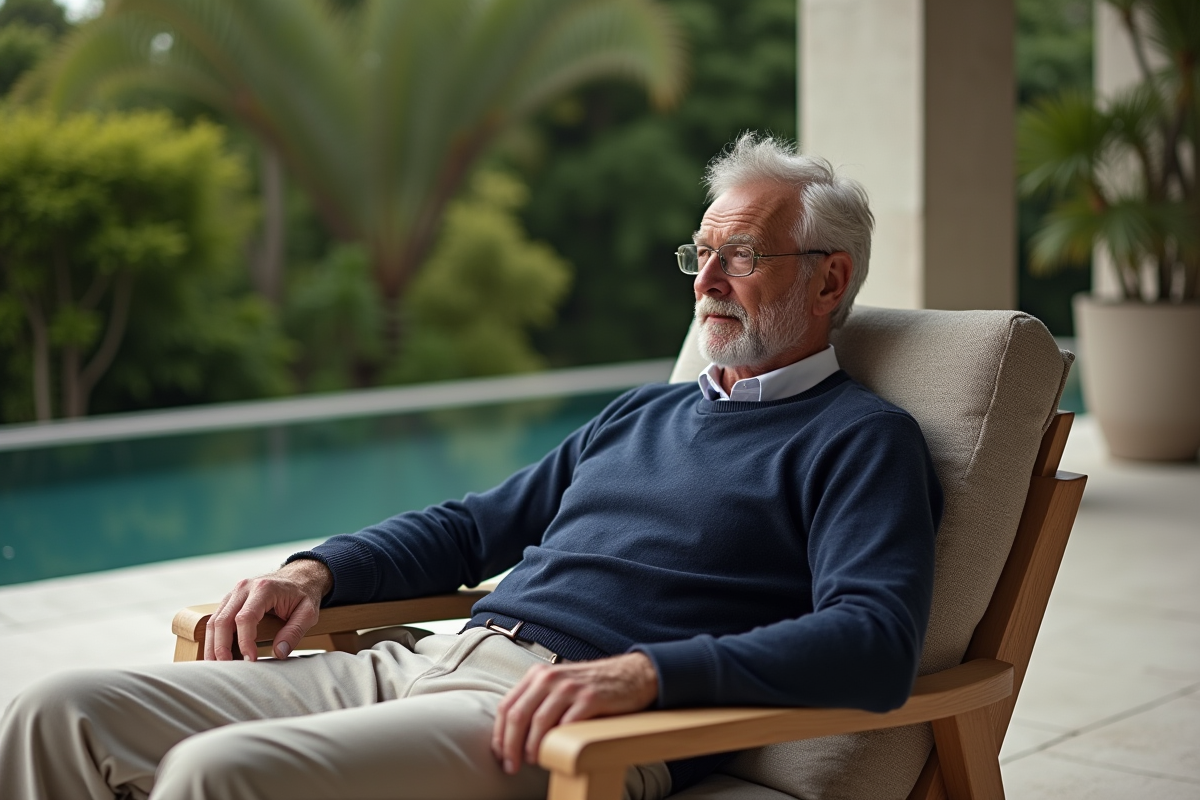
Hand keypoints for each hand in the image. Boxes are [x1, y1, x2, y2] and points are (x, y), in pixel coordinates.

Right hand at [204, 559, 332, 661]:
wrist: (298, 577)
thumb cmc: (303, 594)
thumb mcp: (308, 612)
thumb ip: (295, 632)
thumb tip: (279, 653)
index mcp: (264, 589)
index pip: (245, 618)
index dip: (245, 641)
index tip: (250, 659)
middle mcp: (244, 588)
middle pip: (223, 620)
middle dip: (221, 647)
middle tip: (227, 668)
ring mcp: (234, 593)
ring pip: (214, 621)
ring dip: (213, 645)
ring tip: (218, 666)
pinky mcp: (230, 600)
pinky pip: (216, 620)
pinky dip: (214, 638)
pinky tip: (218, 654)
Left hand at [492, 652, 658, 773]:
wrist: (632, 675)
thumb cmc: (592, 686)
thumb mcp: (559, 685)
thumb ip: (537, 700)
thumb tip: (512, 735)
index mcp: (538, 674)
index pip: (506, 705)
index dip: (499, 734)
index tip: (500, 755)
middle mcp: (550, 677)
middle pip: (517, 715)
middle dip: (509, 746)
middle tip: (511, 766)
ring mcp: (571, 687)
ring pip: (539, 722)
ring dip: (532, 748)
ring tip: (534, 761)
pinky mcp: (591, 699)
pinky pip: (567, 725)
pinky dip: (558, 743)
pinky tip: (557, 753)